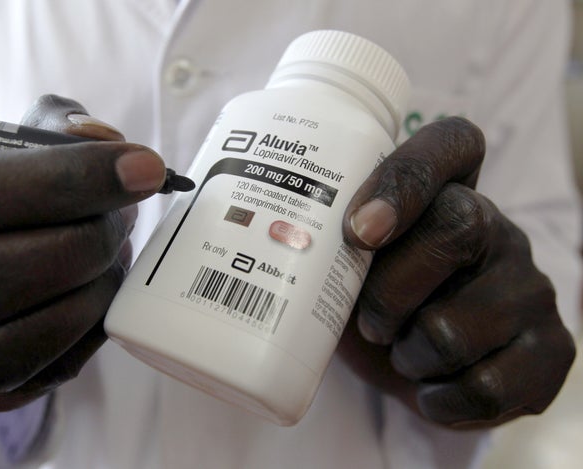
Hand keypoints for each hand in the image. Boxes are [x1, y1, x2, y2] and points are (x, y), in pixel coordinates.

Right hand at [0, 95, 165, 410]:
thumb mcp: (3, 147)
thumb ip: (51, 130)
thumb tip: (100, 139)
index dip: (63, 180)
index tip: (139, 169)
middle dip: (76, 247)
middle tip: (123, 220)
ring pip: (1, 349)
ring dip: (84, 301)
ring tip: (116, 260)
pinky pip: (28, 382)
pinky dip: (81, 340)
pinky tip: (99, 301)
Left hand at [337, 117, 575, 428]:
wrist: (421, 372)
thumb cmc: (373, 305)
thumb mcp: (345, 266)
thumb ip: (326, 241)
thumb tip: (270, 234)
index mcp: (448, 195)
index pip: (451, 143)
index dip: (406, 178)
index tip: (358, 230)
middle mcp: (499, 230)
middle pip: (455, 228)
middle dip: (388, 293)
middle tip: (370, 323)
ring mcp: (531, 288)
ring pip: (452, 330)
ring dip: (407, 357)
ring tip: (403, 353)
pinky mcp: (551, 349)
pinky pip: (485, 387)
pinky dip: (438, 400)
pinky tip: (432, 386)